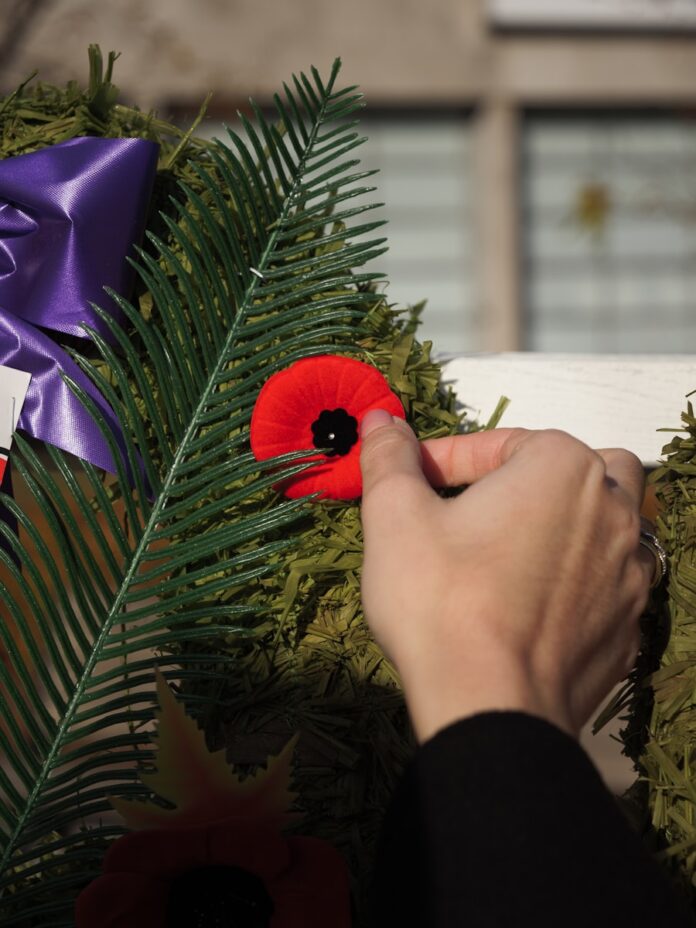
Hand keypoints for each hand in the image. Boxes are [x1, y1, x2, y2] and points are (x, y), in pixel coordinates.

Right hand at [358, 411, 653, 742]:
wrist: (491, 708)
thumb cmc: (441, 601)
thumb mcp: (396, 516)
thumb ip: (390, 457)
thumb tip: (380, 420)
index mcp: (563, 467)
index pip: (500, 442)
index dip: (444, 459)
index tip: (410, 485)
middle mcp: (613, 511)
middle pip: (574, 469)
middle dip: (528, 479)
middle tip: (479, 508)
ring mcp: (629, 574)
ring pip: (604, 524)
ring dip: (561, 526)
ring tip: (507, 553)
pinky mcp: (628, 628)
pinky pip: (606, 584)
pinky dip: (574, 581)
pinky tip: (529, 605)